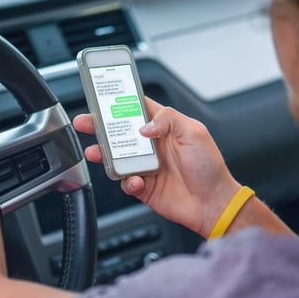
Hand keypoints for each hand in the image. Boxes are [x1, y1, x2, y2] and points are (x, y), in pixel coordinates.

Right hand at [73, 97, 240, 237]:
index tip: (103, 96)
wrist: (213, 203)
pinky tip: (135, 180)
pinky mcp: (143, 186)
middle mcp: (152, 145)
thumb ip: (168, 120)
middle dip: (100, 125)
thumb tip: (143, 126)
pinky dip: (126, 181)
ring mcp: (146, 165)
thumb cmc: (209, 167)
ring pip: (116, 157)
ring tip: (96, 152)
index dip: (121, 101)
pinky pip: (125, 182)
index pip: (138, 108)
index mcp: (165, 127)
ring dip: (104, 154)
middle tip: (85, 122)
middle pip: (120, 131)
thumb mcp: (194, 132)